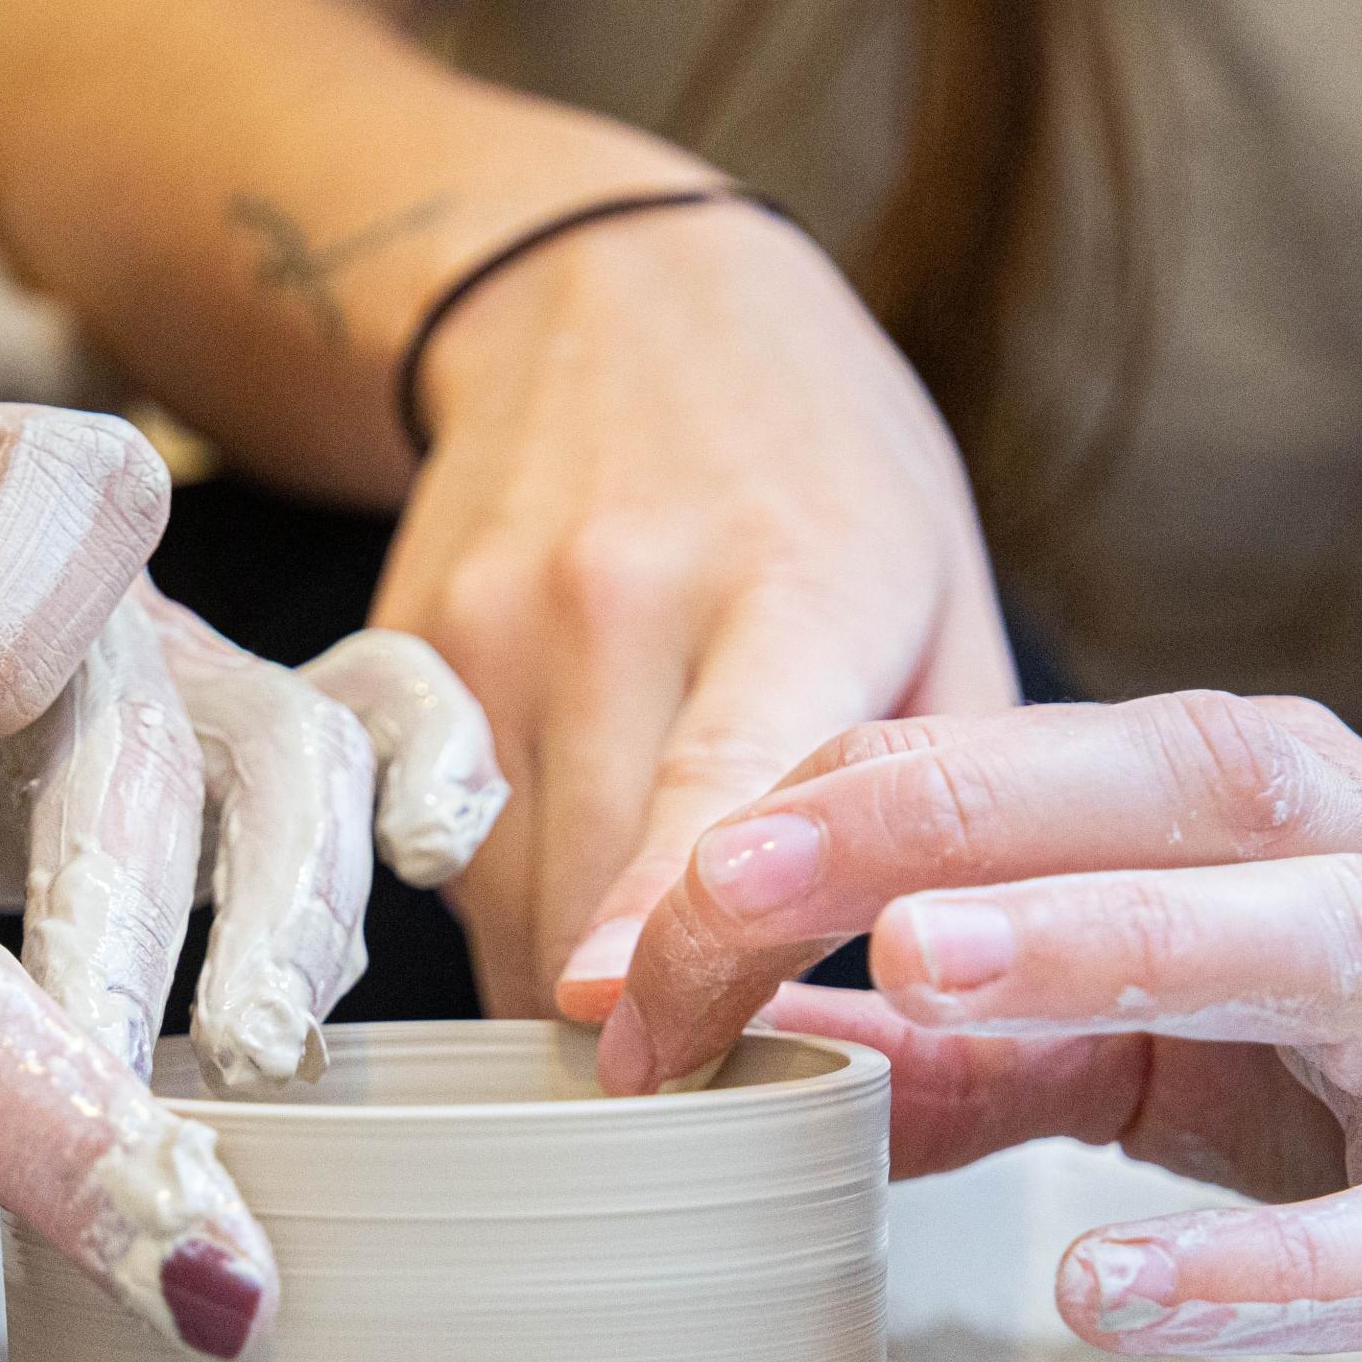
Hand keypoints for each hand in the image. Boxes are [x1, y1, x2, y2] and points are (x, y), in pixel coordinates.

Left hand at [0, 402, 505, 1085]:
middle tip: (78, 1060)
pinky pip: (385, 722)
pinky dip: (432, 775)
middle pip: (155, 718)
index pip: (40, 494)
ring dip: (281, 910)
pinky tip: (429, 863)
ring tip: (241, 1050)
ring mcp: (185, 667)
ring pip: (295, 754)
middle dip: (129, 902)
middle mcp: (89, 586)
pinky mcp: (241, 750)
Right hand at [378, 201, 1016, 1018]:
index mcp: (790, 585)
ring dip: (561, 965)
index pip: (716, 789)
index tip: (634, 1032)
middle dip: (633, 1008)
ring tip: (637, 960)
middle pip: (588, 879)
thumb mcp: (944, 582)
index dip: (667, 926)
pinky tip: (561, 866)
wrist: (610, 296)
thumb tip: (950, 975)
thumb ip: (954, 783)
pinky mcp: (407, 648)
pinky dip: (500, 897)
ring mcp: (490, 620)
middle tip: (693, 1066)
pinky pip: (441, 845)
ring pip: (498, 888)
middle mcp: (617, 597)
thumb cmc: (811, 458)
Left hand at [602, 689, 1361, 1361]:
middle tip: (727, 884)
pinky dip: (1266, 1269)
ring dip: (1108, 940)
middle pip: (1155, 795)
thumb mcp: (1144, 1008)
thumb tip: (729, 1045)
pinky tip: (1105, 1286)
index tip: (633, 951)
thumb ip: (954, 1030)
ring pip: (1309, 940)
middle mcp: (1357, 871)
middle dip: (931, 824)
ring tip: (922, 970)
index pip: (995, 771)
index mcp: (1235, 801)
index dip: (797, 841)